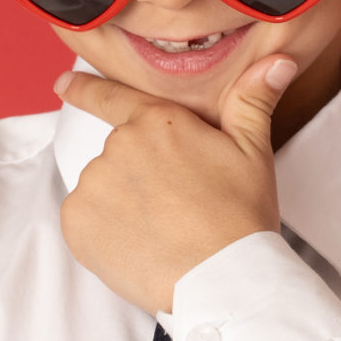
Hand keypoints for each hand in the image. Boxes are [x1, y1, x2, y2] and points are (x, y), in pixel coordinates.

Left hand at [54, 58, 292, 315]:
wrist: (222, 279)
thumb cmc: (240, 217)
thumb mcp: (252, 152)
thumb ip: (252, 101)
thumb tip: (278, 60)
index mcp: (157, 122)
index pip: (112, 98)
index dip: (85, 89)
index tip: (62, 85)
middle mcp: (117, 147)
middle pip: (119, 157)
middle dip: (140, 177)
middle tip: (175, 208)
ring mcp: (93, 185)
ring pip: (102, 190)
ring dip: (122, 205)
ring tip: (162, 231)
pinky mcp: (77, 224)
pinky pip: (85, 221)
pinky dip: (104, 232)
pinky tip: (138, 244)